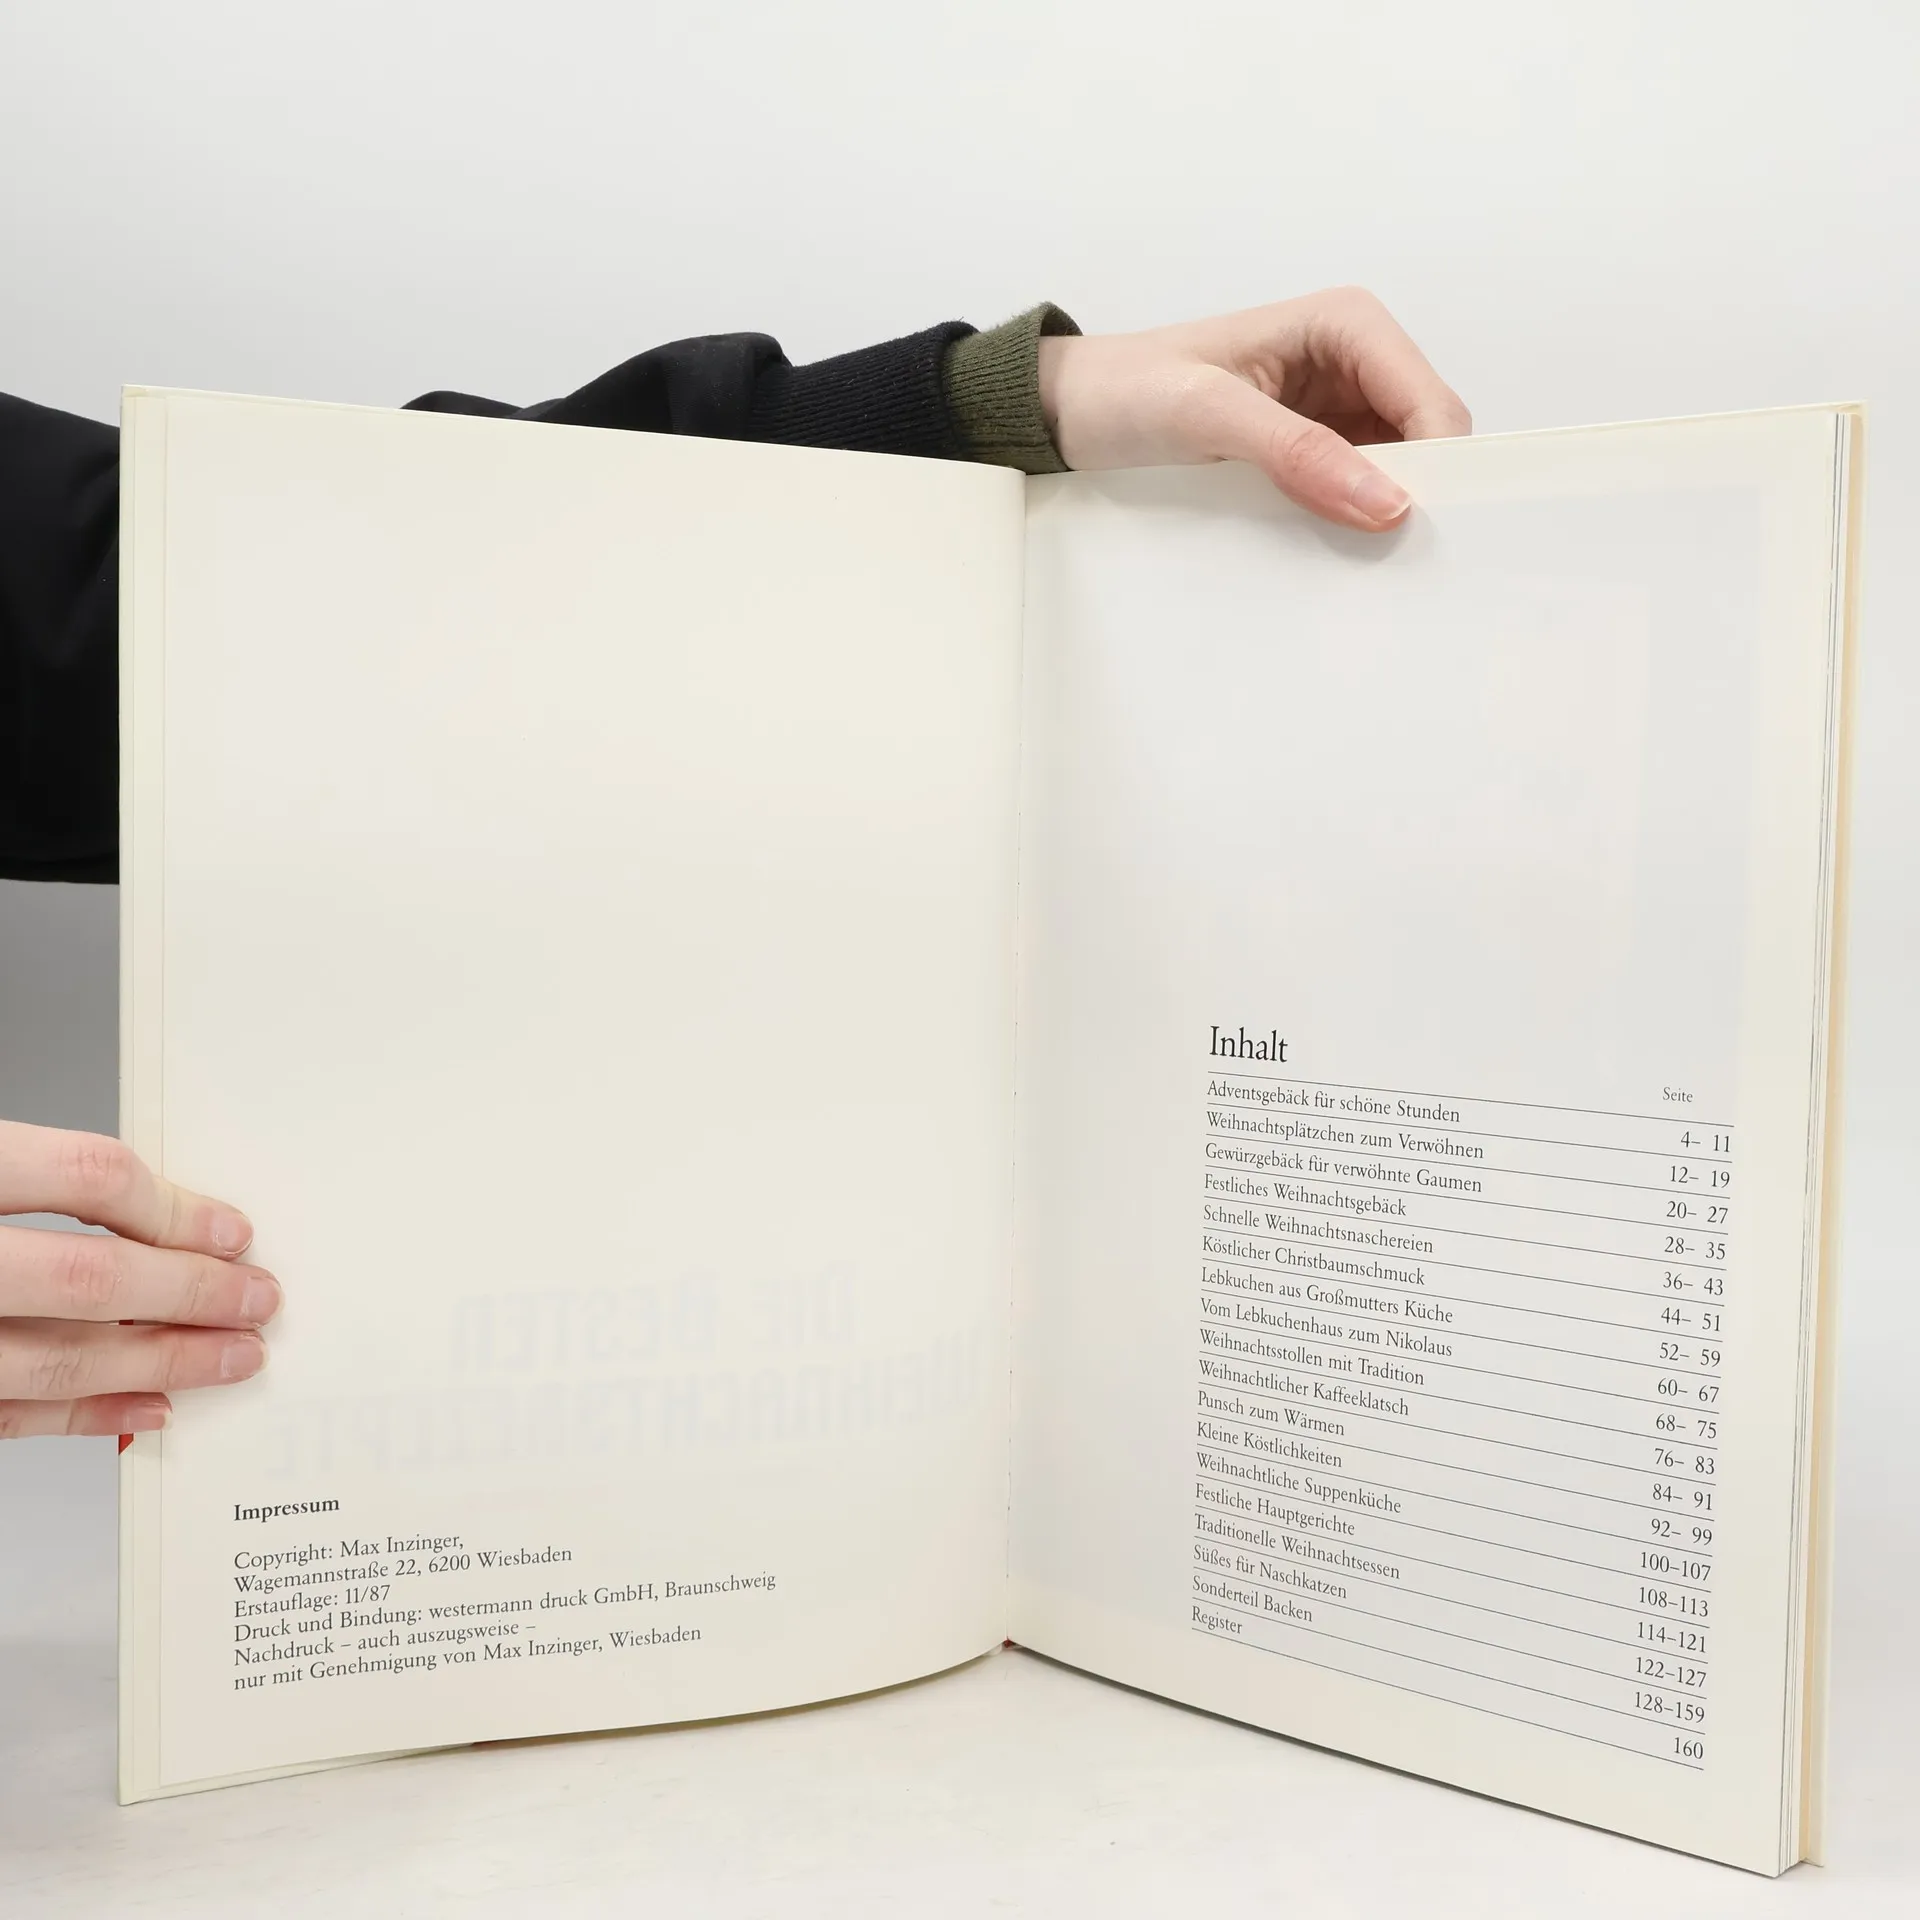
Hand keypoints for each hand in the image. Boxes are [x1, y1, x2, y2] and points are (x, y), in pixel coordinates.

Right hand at [0, 1121, 277, 1437]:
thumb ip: (47, 1179)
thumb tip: (164, 1214)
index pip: (90, 1179)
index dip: (175, 1209)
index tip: (237, 1233)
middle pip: (90, 1278)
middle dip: (193, 1293)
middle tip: (259, 1301)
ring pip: (61, 1361)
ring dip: (163, 1362)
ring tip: (232, 1358)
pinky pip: (13, 1415)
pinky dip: (89, 1413)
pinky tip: (153, 1404)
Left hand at [1038, 286, 1470, 530]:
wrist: (1073, 410)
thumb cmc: (1129, 388)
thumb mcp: (1208, 414)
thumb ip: (1298, 452)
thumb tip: (1387, 500)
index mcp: (1347, 325)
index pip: (1433, 403)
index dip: (1443, 467)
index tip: (1422, 530)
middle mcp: (1354, 363)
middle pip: (1429, 441)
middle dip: (1421, 494)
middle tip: (1393, 557)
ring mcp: (1336, 413)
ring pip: (1400, 474)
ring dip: (1386, 515)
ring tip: (1359, 559)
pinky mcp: (1313, 454)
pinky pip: (1356, 495)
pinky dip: (1354, 524)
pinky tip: (1334, 551)